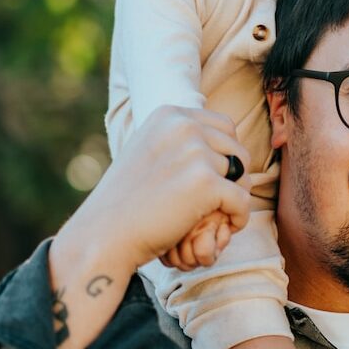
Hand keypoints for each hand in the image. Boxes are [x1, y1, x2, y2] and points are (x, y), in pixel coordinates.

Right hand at [59, 106, 250, 274]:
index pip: (225, 127)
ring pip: (241, 176)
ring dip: (233, 198)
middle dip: (234, 177)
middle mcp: (184, 127)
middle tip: (218, 202)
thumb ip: (180, 140)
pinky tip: (224, 228)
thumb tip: (221, 139)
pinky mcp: (206, 183)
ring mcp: (196, 153)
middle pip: (237, 149)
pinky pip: (243, 201)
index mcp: (170, 115)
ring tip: (214, 216)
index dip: (226, 155)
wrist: (105, 233)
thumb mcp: (148, 151)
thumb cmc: (126, 200)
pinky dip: (238, 218)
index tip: (213, 179)